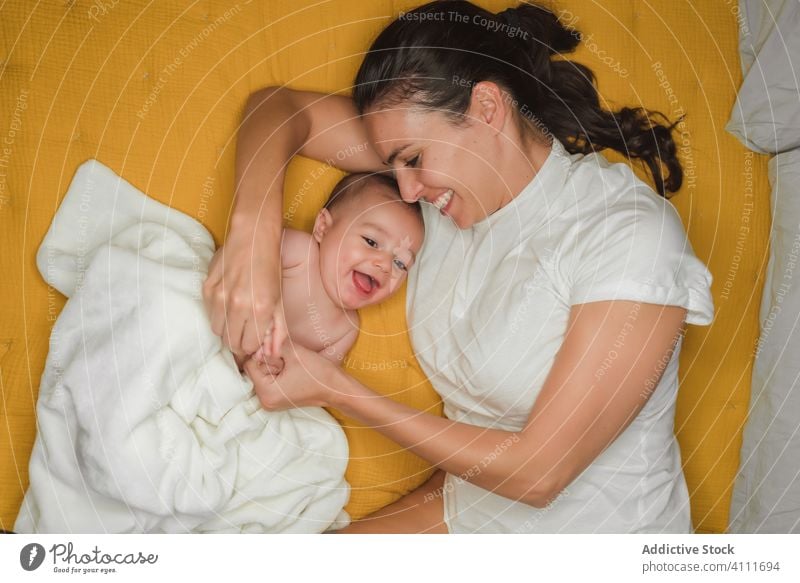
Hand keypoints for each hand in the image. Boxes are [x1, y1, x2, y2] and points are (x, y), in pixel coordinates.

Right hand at [203, 231, 286, 357]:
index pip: (248, 346)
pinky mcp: (207, 288)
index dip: (251, 344)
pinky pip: (208, 314)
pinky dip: (217, 314)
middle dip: (238, 340)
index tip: (254, 337)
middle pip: (230, 342)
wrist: (252, 238)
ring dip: (227, 329)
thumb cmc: (270, 268)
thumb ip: (277, 330)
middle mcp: (237, 305)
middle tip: (245, 330)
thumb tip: (271, 354)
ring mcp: (219, 297)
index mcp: (260, 309)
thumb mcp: (280, 300)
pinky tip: (228, 302)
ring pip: (217, 331)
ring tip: (237, 315)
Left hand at [243, 343, 342, 410]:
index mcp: (266, 393)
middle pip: (255, 371)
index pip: (249, 365)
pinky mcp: (278, 399)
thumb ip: (272, 345)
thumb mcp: (294, 353)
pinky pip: (270, 380)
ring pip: (262, 374)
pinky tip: (291, 371)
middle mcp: (265, 401)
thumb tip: (257, 338)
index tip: (280, 353)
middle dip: (269, 361)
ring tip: (292, 367)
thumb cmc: (318, 373)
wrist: (337, 389)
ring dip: (274, 366)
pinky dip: (278, 372)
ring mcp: (271, 402)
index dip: (263, 353)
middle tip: (288, 361)